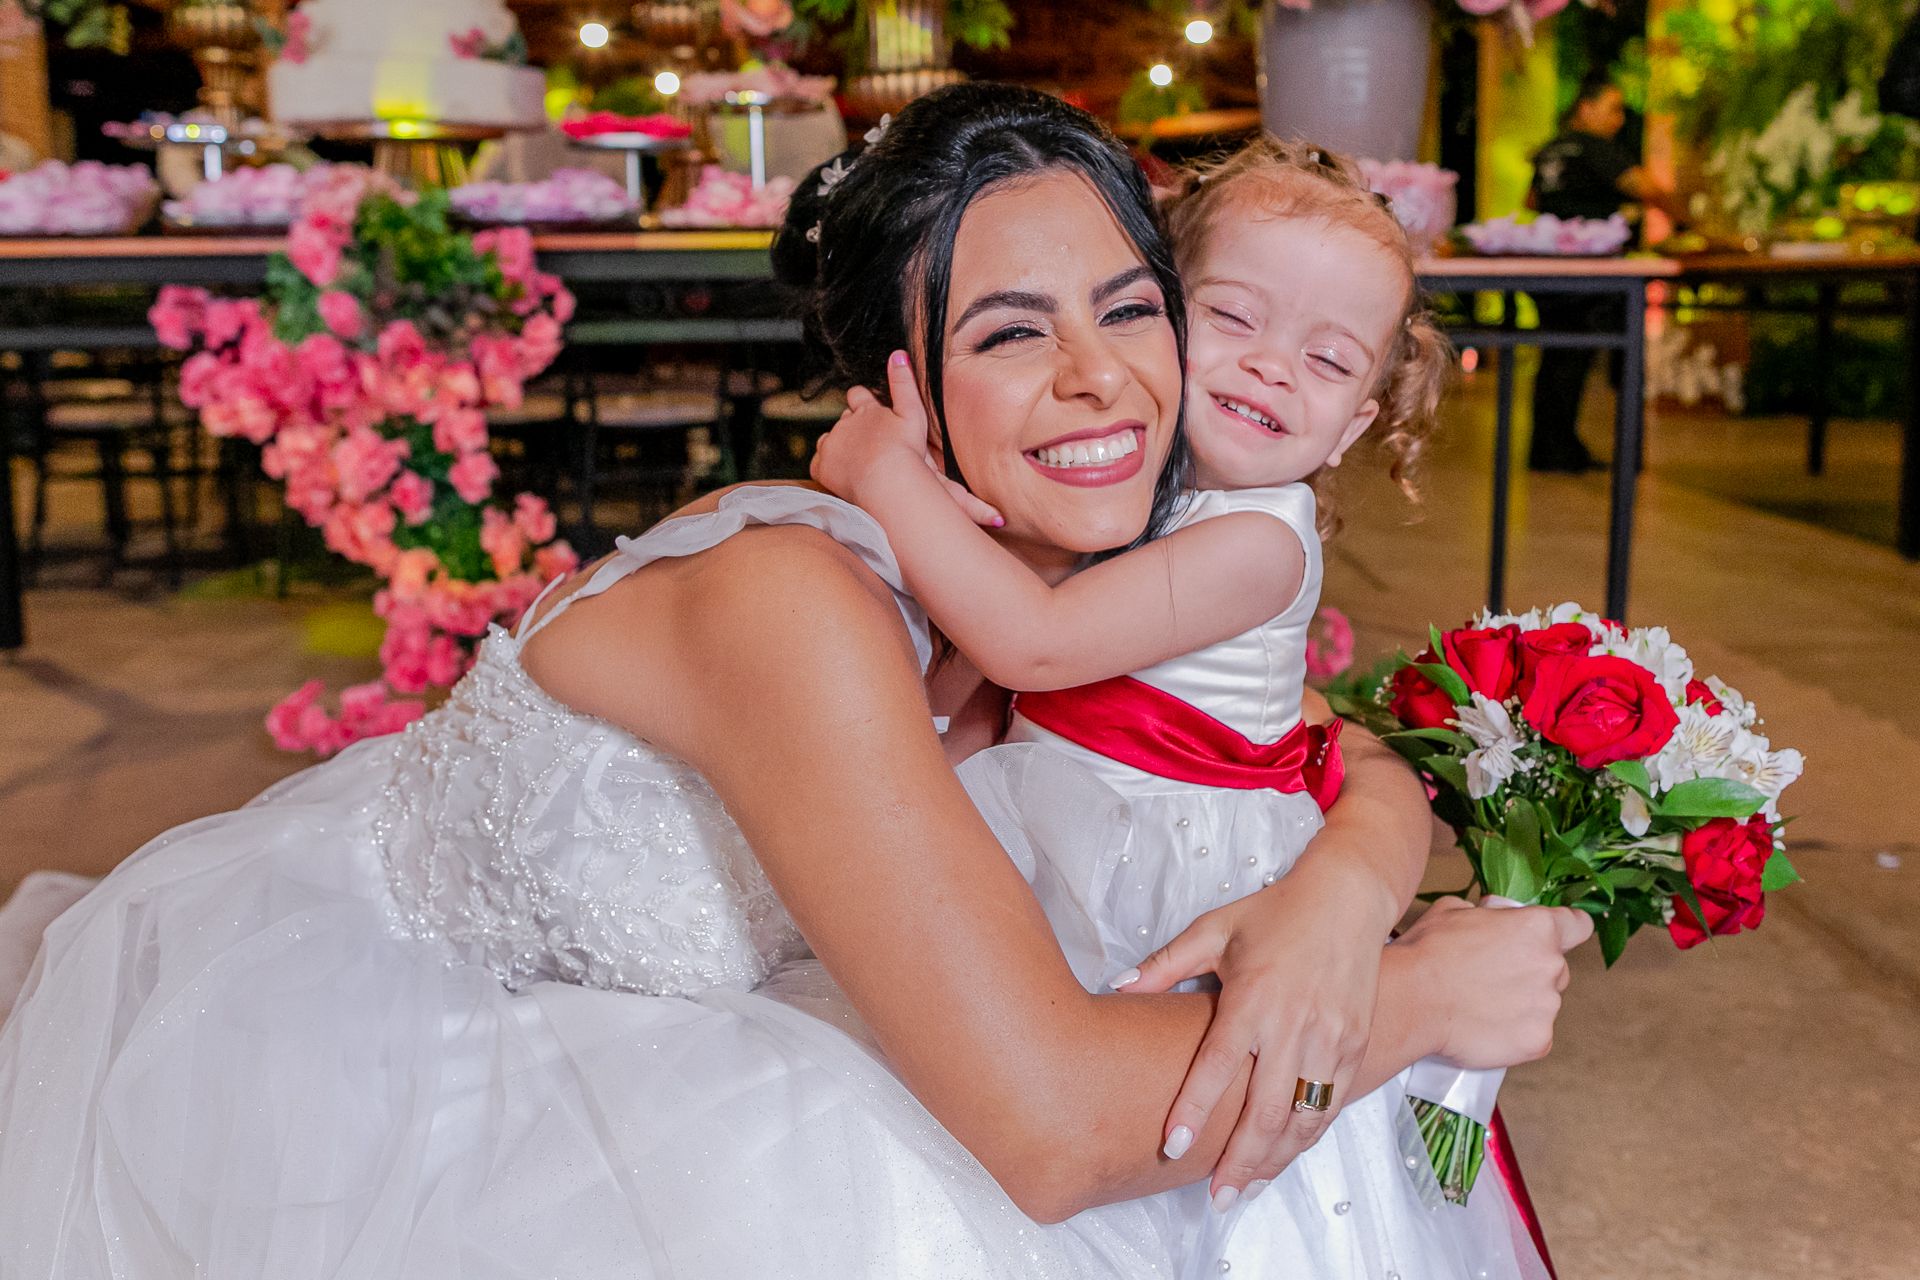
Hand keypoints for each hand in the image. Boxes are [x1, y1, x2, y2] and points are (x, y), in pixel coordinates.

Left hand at [810, 351, 1001, 526]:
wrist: (888, 481)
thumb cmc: (906, 450)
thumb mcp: (913, 413)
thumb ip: (904, 383)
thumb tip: (899, 354)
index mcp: (866, 410)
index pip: (857, 396)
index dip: (861, 402)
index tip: (867, 412)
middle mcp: (845, 424)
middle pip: (844, 420)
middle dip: (852, 428)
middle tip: (868, 446)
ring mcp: (831, 444)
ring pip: (829, 440)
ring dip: (839, 447)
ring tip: (856, 463)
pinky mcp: (822, 466)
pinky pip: (818, 463)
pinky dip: (828, 468)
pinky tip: (843, 476)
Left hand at [1119, 864, 1390, 1205]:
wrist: (1347, 899)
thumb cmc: (1277, 912)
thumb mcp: (1215, 930)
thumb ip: (1165, 964)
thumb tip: (1117, 987)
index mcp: (1253, 999)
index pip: (1217, 1067)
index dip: (1193, 1110)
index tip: (1172, 1146)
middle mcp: (1293, 1026)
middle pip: (1264, 1111)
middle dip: (1239, 1161)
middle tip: (1216, 1197)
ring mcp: (1329, 1040)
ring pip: (1302, 1119)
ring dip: (1274, 1161)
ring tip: (1245, 1190)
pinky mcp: (1354, 1047)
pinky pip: (1330, 1106)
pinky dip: (1305, 1139)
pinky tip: (1283, 1157)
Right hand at [1395, 897, 1590, 1069]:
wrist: (1411, 1001)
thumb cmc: (1428, 953)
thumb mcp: (1452, 910)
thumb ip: (1486, 912)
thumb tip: (1490, 916)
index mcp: (1536, 928)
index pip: (1577, 925)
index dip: (1568, 930)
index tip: (1559, 937)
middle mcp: (1551, 965)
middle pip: (1556, 968)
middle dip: (1531, 972)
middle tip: (1492, 977)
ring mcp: (1547, 1006)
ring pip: (1543, 1004)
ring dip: (1521, 1004)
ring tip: (1480, 1005)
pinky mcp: (1538, 1041)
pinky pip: (1534, 1035)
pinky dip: (1515, 1033)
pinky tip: (1485, 1027)